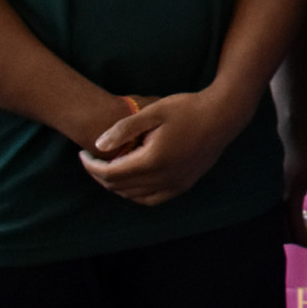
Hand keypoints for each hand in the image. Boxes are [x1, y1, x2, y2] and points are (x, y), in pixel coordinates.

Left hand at [80, 90, 242, 205]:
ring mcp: (175, 184)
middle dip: (100, 175)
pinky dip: (137, 194)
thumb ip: (124, 128)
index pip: (110, 174)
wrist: (223, 115)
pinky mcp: (184, 184)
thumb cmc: (188, 109)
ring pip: (134, 196)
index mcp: (152, 160)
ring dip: (117, 185)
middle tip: (92, 159)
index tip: (82, 154)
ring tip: (110, 168)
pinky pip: (153, 198)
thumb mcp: (153, 111)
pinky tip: (133, 180)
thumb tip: (98, 145)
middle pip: (119, 187)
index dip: (91, 166)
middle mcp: (163, 178)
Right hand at [277, 101, 306, 247]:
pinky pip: (279, 212)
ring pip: (280, 222)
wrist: (294, 134)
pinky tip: (303, 215)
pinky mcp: (277, 190)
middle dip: (297, 239)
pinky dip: (289, 219)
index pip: (295, 230)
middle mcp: (279, 200)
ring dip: (293, 229)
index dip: (306, 241)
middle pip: (283, 230)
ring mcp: (276, 195)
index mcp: (291, 199)